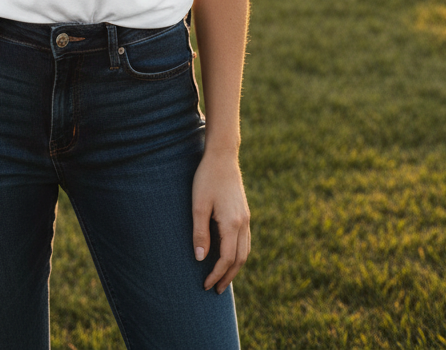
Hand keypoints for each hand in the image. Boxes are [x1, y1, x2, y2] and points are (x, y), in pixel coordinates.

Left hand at [191, 149, 249, 292]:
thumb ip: (200, 233)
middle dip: (228, 276)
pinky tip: (229, 256)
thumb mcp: (198, 205)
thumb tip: (201, 259)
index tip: (206, 285)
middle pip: (240, 259)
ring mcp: (246, 218)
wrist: (223, 155)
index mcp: (232, 223)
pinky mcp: (244, 212)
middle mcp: (243, 223)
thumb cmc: (207, 178)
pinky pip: (245, 240)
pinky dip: (238, 254)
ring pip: (245, 251)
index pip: (227, 258)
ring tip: (223, 278)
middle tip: (216, 290)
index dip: (217, 274)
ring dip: (235, 268)